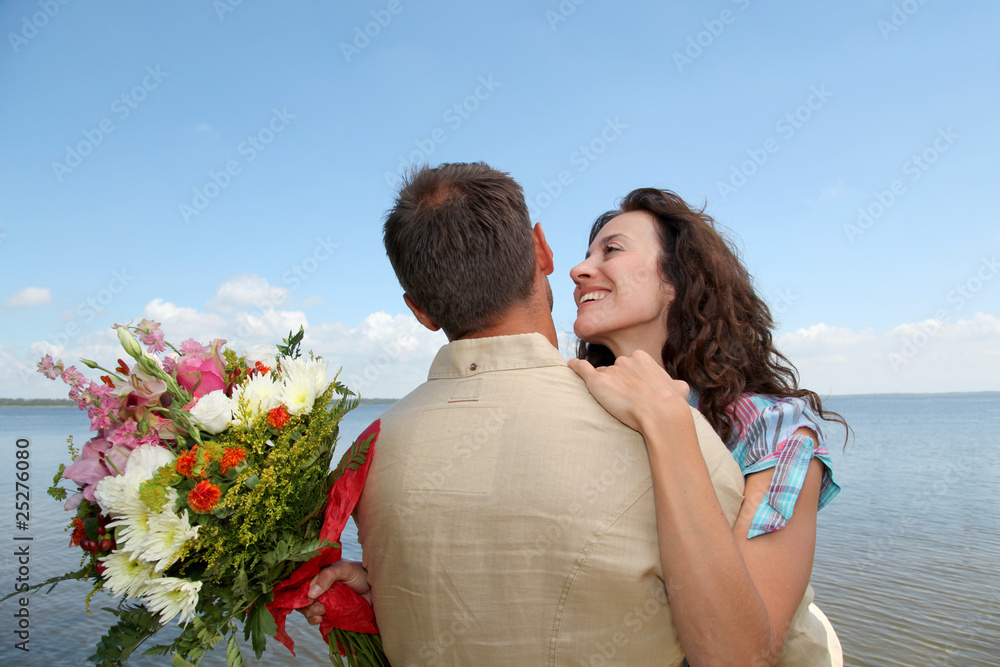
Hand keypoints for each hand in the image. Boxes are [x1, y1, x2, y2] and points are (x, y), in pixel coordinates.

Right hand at [299, 560, 370, 625]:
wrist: (375, 589)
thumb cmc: (361, 574)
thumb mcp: (345, 569)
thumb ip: (328, 576)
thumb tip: (311, 593)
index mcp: (320, 574)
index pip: (302, 583)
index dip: (301, 592)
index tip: (308, 599)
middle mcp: (318, 587)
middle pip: (302, 598)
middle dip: (306, 606)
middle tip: (319, 607)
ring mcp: (323, 600)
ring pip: (307, 609)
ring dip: (310, 613)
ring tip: (322, 613)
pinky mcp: (329, 612)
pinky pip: (316, 618)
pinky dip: (315, 620)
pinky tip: (321, 619)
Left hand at [567, 350, 689, 431]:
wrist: (661, 413)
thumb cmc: (671, 403)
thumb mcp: (679, 389)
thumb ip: (676, 384)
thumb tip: (679, 387)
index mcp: (642, 358)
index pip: (629, 366)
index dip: (630, 381)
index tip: (635, 393)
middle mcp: (624, 360)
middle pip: (614, 371)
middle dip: (617, 384)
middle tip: (625, 401)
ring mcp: (610, 370)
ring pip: (602, 377)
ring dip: (605, 389)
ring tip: (613, 404)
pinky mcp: (597, 381)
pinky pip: (582, 369)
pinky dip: (575, 367)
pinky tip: (571, 366)